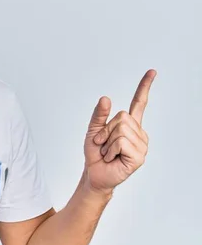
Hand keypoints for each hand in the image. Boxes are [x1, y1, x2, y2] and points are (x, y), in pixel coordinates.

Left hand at [83, 69, 156, 195]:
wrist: (94, 173)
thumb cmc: (95, 153)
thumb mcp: (93, 130)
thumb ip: (99, 114)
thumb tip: (105, 97)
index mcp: (129, 124)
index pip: (139, 103)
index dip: (144, 87)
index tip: (152, 71)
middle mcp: (138, 132)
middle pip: (121, 117)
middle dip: (105, 130)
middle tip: (103, 144)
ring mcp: (141, 145)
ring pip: (120, 130)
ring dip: (107, 142)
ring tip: (108, 152)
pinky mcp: (139, 156)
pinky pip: (121, 142)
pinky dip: (110, 150)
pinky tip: (112, 158)